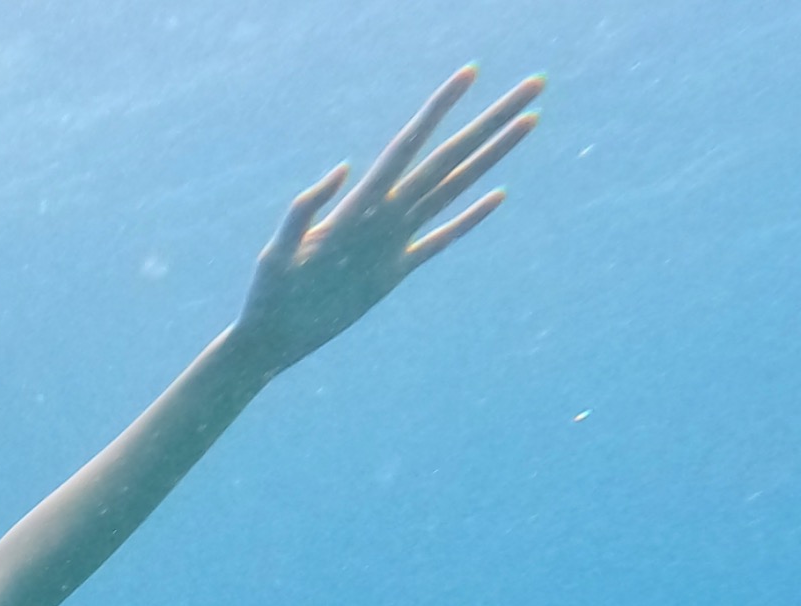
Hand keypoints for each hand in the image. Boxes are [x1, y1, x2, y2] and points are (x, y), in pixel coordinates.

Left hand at [229, 66, 542, 379]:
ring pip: (453, 189)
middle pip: (448, 157)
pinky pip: (440, 240)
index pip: (408, 145)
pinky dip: (469, 219)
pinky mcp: (394, 272)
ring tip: (528, 124)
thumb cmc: (268, 295)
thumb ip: (304, 212)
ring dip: (491, 157)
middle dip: (490, 122)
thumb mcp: (279, 253)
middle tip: (532, 86)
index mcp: (359, 206)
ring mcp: (393, 241)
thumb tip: (343, 169)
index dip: (439, 109)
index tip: (470, 72)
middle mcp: (384, 215)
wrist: (271, 338)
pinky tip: (497, 195)